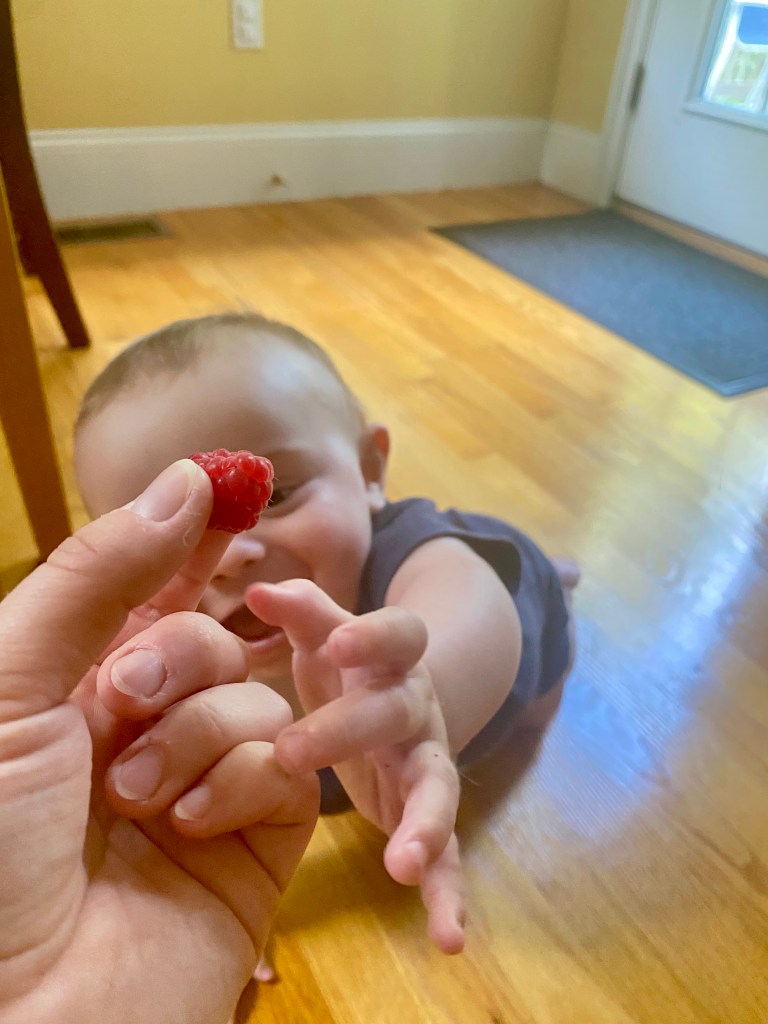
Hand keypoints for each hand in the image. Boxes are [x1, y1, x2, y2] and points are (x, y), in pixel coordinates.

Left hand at [0, 461, 317, 1023]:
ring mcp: (206, 780)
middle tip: (125, 700)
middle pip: (212, 639)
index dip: (189, 541)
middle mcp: (144, 728)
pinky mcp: (260, 834)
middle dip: (179, 657)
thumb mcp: (12, 685)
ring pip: (256, 699)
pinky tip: (187, 828)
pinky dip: (241, 783)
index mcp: (74, 687)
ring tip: (138, 799)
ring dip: (198, 736)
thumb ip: (97, 577)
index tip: (234, 487)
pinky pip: (286, 765)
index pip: (149, 592)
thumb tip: (185, 479)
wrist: (28, 1014)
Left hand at [246, 579, 464, 954]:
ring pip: (437, 784)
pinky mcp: (427, 811)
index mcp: (388, 658)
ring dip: (425, 822)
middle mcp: (414, 705)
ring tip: (402, 866)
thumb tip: (259, 586)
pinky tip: (449, 939)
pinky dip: (448, 892)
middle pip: (397, 710)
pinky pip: (446, 852)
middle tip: (290, 753)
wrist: (401, 702)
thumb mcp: (327, 635)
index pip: (398, 633)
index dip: (372, 635)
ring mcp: (428, 759)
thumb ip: (303, 611)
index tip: (336, 641)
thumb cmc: (348, 668)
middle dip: (350, 728)